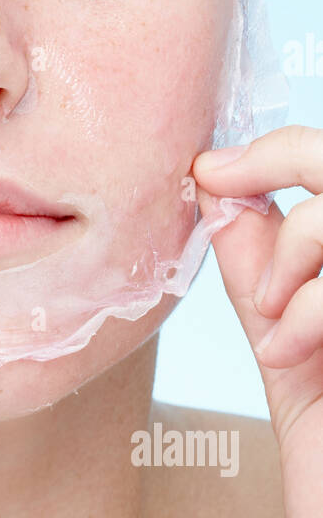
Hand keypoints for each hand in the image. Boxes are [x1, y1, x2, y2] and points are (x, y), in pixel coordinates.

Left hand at [193, 125, 322, 517]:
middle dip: (281, 156)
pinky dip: (308, 305)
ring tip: (272, 325)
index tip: (209, 170)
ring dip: (293, 251)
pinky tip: (286, 357)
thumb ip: (266, 283)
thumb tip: (219, 196)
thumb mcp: (295, 366)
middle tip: (217, 182)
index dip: (277, 151)